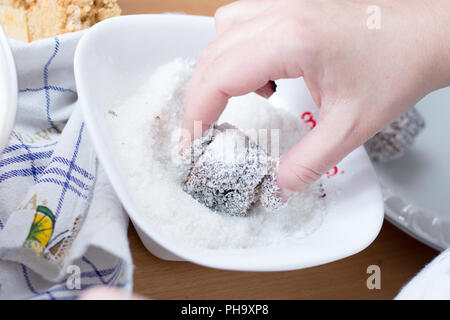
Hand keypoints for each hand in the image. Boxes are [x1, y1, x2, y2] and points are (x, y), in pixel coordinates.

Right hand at [181, 0, 449, 198]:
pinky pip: (243, 24)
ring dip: (218, 71)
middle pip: (213, 55)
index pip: (219, 75)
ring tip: (235, 102)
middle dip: (201, 98)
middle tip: (204, 132)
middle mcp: (279, 14)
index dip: (197, 113)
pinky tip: (262, 78)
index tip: (191, 143)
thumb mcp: (351, 126)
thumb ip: (310, 162)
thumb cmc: (396, 67)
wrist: (426, 33)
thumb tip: (279, 186)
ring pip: (222, 34)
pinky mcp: (291, 7)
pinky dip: (237, 54)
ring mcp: (284, 4)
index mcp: (290, 40)